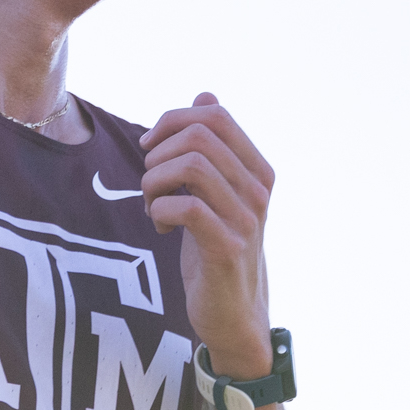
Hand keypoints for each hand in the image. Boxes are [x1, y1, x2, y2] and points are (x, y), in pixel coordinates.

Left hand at [139, 94, 273, 377]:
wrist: (234, 313)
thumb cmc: (217, 248)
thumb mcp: (217, 193)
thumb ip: (215, 147)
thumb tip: (206, 95)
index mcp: (258, 170)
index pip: (217, 115)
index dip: (174, 120)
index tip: (152, 146)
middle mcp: (258, 190)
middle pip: (199, 136)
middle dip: (160, 152)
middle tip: (151, 181)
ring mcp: (246, 219)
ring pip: (191, 166)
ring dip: (155, 181)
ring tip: (153, 204)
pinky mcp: (227, 248)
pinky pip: (184, 207)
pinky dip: (159, 210)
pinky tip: (161, 227)